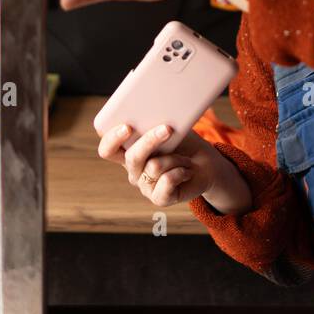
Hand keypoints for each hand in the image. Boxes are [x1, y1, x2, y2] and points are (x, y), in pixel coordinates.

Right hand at [97, 122, 232, 207]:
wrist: (205, 165)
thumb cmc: (184, 144)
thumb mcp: (170, 128)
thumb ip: (157, 123)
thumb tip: (156, 114)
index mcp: (128, 152)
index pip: (108, 149)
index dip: (112, 139)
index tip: (127, 126)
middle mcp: (133, 170)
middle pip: (132, 157)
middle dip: (150, 141)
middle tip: (167, 129)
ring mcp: (145, 186)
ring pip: (154, 166)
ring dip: (177, 158)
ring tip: (185, 159)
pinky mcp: (159, 198)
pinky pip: (167, 181)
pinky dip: (181, 171)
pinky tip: (187, 170)